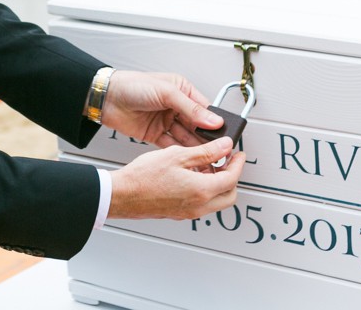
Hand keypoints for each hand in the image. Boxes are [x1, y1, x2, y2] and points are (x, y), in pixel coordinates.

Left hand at [100, 71, 224, 147]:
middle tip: (218, 150)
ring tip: (207, 158)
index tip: (224, 135)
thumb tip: (213, 120)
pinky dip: (180, 152)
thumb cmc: (133, 85)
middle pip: (197, 125)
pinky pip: (172, 145)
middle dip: (206, 138)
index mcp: (182, 90)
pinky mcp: (155, 134)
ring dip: (195, 147)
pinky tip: (189, 158)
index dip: (214, 122)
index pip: (204, 109)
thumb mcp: (166, 92)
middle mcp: (175, 106)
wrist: (106, 97)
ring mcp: (165, 121)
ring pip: (186, 137)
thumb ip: (191, 108)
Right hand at [108, 138, 245, 219]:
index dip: (238, 163)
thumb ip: (205, 152)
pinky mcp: (179, 213)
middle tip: (227, 161)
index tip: (237, 154)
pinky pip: (202, 204)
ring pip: (216, 201)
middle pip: (229, 195)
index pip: (232, 178)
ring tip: (207, 165)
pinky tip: (192, 175)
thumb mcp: (177, 155)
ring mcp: (189, 212)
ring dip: (218, 184)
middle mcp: (198, 206)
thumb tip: (224, 147)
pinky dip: (205, 190)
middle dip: (232, 177)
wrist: (123, 195)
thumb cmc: (143, 177)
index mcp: (202, 190)